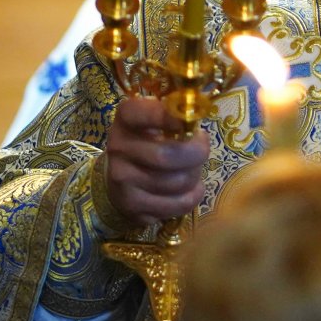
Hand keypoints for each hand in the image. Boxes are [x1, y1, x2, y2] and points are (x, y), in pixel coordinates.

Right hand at [93, 96, 208, 227]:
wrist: (118, 178)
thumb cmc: (146, 143)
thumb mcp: (154, 122)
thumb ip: (175, 120)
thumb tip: (199, 132)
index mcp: (126, 118)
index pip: (145, 114)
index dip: (169, 117)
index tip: (189, 122)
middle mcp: (118, 147)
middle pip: (167, 155)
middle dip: (196, 154)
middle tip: (202, 150)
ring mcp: (122, 179)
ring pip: (177, 182)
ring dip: (195, 176)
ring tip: (192, 171)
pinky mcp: (133, 206)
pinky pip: (178, 204)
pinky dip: (192, 197)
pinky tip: (189, 190)